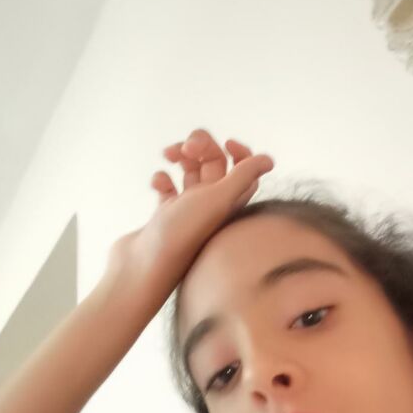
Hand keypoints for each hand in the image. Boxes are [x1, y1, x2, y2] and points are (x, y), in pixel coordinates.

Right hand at [102, 128, 273, 315]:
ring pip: (190, 172)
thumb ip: (243, 177)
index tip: (225, 144)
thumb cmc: (181, 236)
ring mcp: (188, 212)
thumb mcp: (217, 201)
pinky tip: (158, 184)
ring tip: (167, 155)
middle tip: (186, 148)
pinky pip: (168, 188)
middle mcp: (212, 207)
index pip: (245, 169)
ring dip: (180, 156)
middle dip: (201, 146)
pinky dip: (162, 178)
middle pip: (215, 164)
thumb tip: (268, 160)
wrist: (144, 268)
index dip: (239, 151)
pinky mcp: (166, 217)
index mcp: (230, 202)